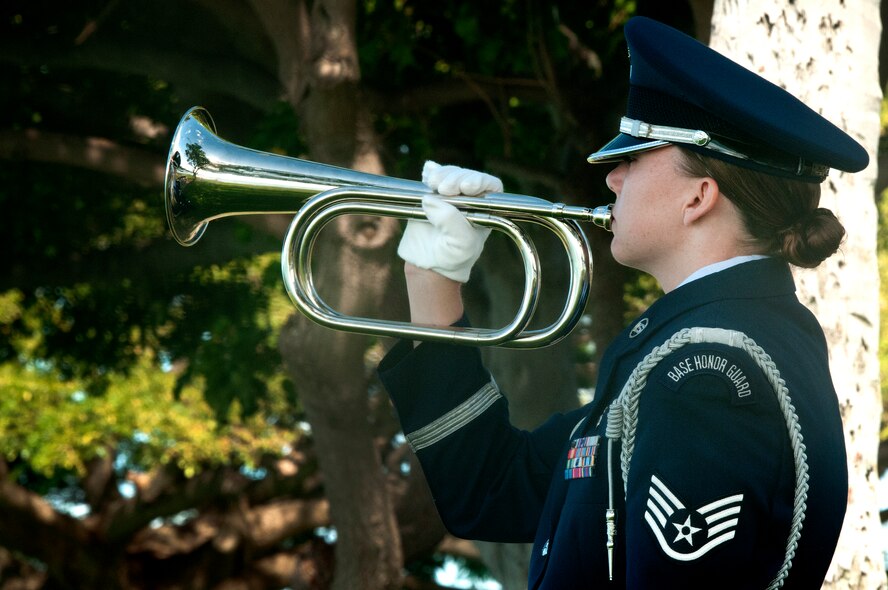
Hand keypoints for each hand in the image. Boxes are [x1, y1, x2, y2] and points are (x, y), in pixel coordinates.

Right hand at [397, 161, 502, 282]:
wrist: (429, 265)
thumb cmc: (453, 257)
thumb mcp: (461, 244)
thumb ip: (451, 221)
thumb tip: (432, 199)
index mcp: (485, 209)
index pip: (490, 185)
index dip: (479, 181)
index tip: (466, 187)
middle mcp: (470, 199)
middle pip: (467, 176)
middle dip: (456, 178)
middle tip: (444, 189)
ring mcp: (449, 195)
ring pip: (449, 174)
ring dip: (441, 175)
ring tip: (432, 184)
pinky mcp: (430, 195)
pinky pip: (432, 176)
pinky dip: (430, 172)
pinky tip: (427, 173)